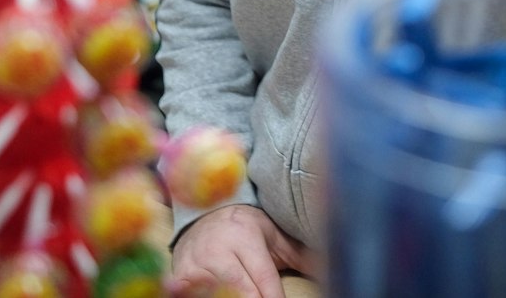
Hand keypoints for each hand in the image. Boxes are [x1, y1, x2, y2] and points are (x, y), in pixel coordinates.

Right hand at [169, 204, 310, 297]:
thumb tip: (325, 267)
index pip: (264, 277)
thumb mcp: (272, 234)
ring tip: (248, 294)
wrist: (201, 215)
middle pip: (242, 292)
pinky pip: (195, 296)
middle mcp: (218, 250)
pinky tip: (221, 295)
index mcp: (244, 236)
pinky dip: (209, 297)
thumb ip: (297, 253)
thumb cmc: (243, 227)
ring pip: (220, 296)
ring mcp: (195, 265)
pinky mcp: (179, 277)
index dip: (275, 297)